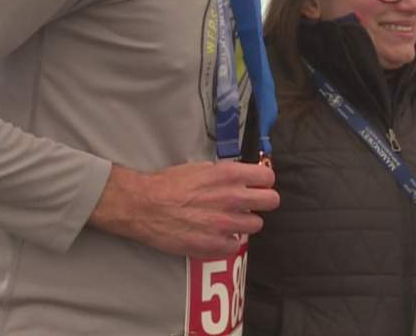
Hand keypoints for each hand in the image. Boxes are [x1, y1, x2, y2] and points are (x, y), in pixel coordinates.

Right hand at [89, 161, 279, 257]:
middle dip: (264, 201)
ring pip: (256, 225)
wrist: (144, 206)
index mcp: (228, 175)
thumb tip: (241, 178)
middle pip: (271, 201)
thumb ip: (224, 174)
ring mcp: (225, 223)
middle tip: (252, 204)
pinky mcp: (214, 244)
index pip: (267, 177)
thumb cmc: (168, 184)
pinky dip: (228, 241)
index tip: (258, 185)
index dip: (264, 181)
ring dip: (245, 222)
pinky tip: (216, 235)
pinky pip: (235, 245)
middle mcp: (232, 198)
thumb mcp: (200, 168)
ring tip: (230, 220)